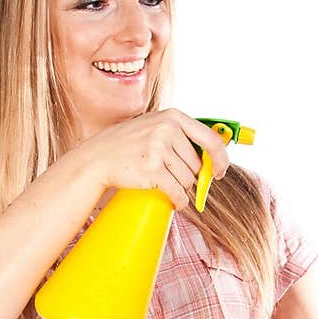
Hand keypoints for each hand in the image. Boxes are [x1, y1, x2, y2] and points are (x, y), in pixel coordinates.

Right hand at [76, 108, 230, 206]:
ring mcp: (159, 148)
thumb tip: (213, 157)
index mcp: (172, 116)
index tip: (219, 172)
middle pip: (197, 165)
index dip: (221, 159)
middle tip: (170, 176)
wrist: (97, 159)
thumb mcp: (153, 127)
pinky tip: (174, 201)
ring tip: (163, 183)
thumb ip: (180, 136)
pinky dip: (179, 201)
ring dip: (180, 188)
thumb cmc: (127, 146)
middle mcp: (167, 129)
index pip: (210, 139)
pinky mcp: (152, 169)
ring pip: (188, 180)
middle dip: (188, 176)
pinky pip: (178, 192)